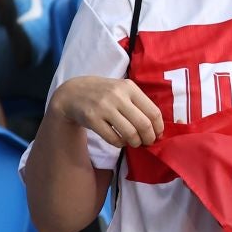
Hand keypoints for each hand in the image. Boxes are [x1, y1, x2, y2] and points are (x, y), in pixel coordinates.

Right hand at [51, 75, 165, 148]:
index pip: (153, 112)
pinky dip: (120, 144)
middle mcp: (118, 96)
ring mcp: (104, 108)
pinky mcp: (92, 119)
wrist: (73, 93)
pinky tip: (121, 141)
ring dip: (135, 142)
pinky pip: (113, 138)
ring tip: (134, 142)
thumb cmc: (104, 93)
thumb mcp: (122, 90)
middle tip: (147, 142)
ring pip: (130, 133)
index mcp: (130, 88)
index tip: (158, 134)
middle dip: (149, 138)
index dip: (159, 127)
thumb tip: (157, 127)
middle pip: (143, 124)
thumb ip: (139, 103)